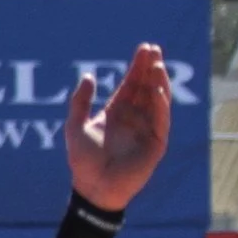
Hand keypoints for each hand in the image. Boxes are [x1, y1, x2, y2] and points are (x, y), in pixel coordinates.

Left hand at [66, 42, 171, 209]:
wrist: (92, 188)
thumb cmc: (82, 161)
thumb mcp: (75, 126)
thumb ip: (80, 101)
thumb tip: (87, 75)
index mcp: (117, 112)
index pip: (132, 83)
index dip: (138, 66)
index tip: (145, 48)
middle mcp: (135, 118)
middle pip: (146, 87)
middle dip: (151, 68)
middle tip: (154, 49)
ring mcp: (146, 130)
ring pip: (157, 101)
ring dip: (159, 82)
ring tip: (157, 65)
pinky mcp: (155, 144)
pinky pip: (161, 120)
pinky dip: (161, 104)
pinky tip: (157, 89)